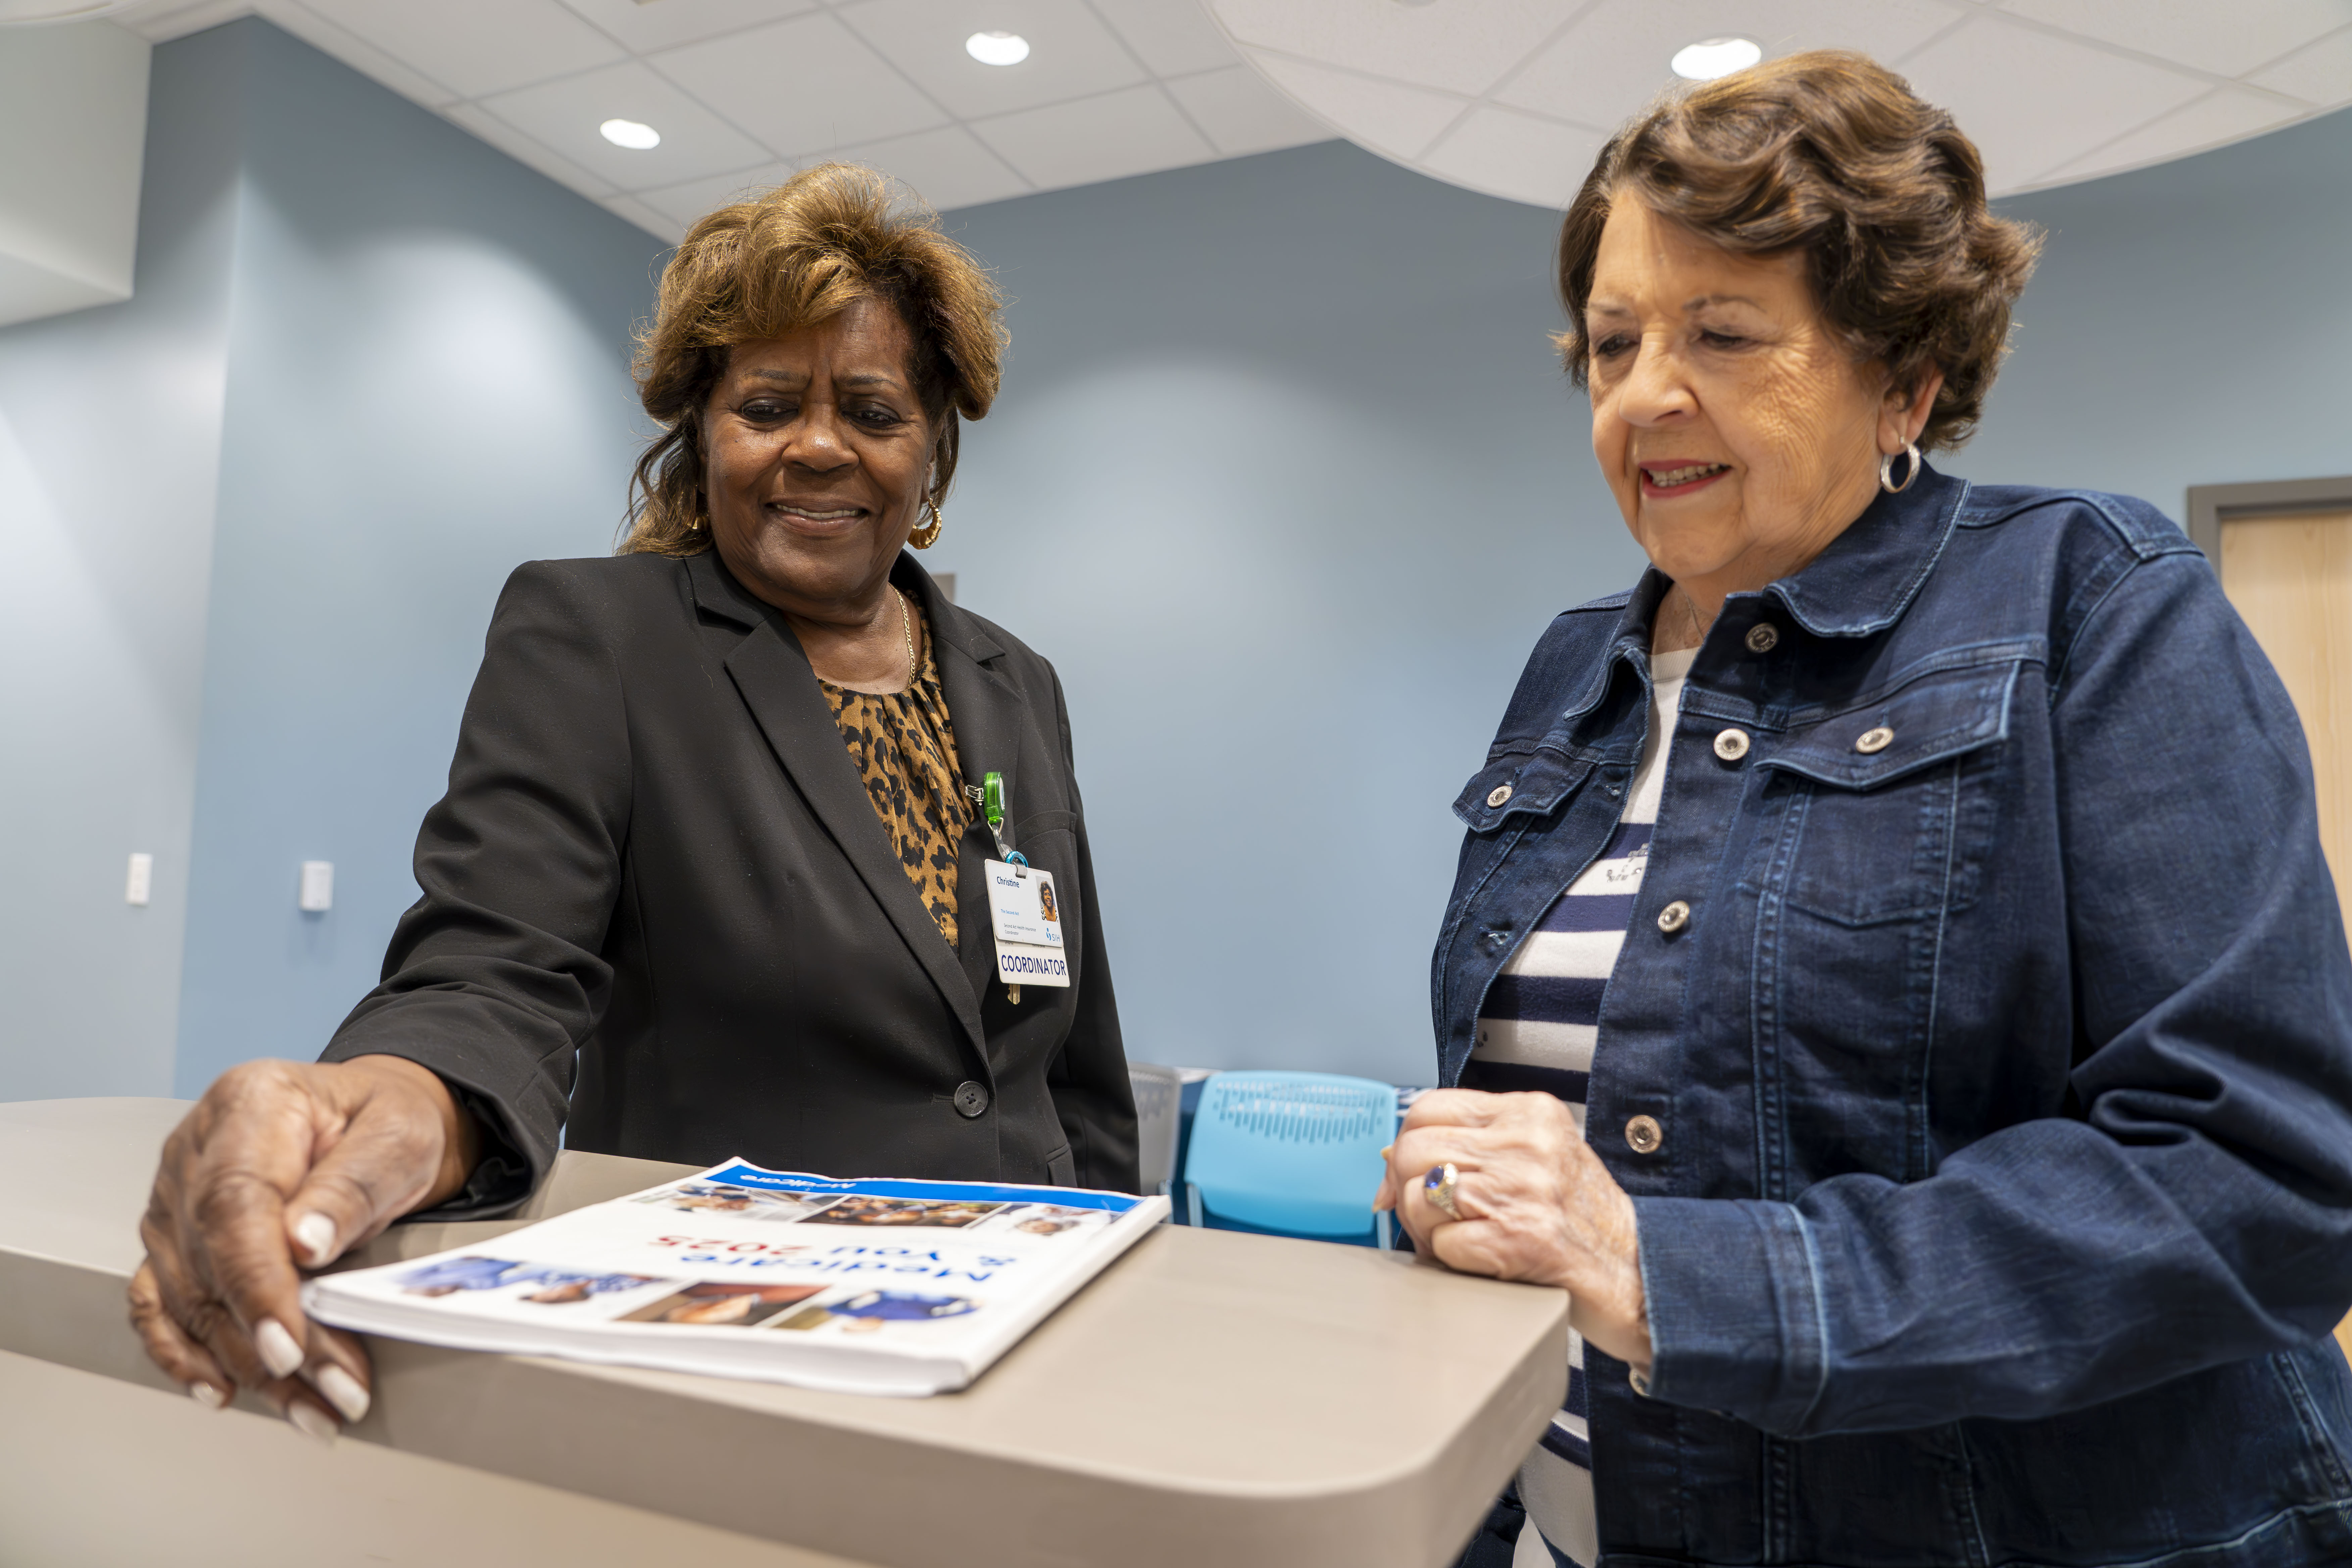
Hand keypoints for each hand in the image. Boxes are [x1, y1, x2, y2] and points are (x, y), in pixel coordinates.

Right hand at [128, 1055, 481, 1437]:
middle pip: (212, 1262)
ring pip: (191, 1298)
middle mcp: (195, 1152)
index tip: (289, 1343)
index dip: (257, 1283)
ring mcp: (174, 1199)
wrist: (371, 1117)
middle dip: (271, 1343)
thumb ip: (354, 1182)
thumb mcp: (399, 1134)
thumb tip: (305, 1243)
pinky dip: (185, 1353)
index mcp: (248, 1105)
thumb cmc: (385, 1119)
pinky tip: (221, 1387)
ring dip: (247, 1364)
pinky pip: (160, 1305)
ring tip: (311, 1406)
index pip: (234, 1206)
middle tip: (334, 1392)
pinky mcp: (173, 1241)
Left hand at [1375, 1089, 1651, 1372]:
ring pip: (1420, 1194)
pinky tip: (1479, 1260)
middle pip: (1414, 1149)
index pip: (1428, 1107)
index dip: (1405, 1144)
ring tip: (1456, 1239)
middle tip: (1429, 1216)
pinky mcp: (1519, 1239)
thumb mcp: (1534, 1157)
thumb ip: (1473, 1145)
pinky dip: (1449, 1259)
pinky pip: (1441, 1243)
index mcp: (1529, 1112)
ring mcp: (1523, 1190)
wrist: (1636, 1272)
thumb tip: (1389, 1157)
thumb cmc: (1581, 1219)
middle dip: (1407, 1190)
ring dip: (1426, 1228)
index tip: (1410, 1174)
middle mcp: (1526, 1143)